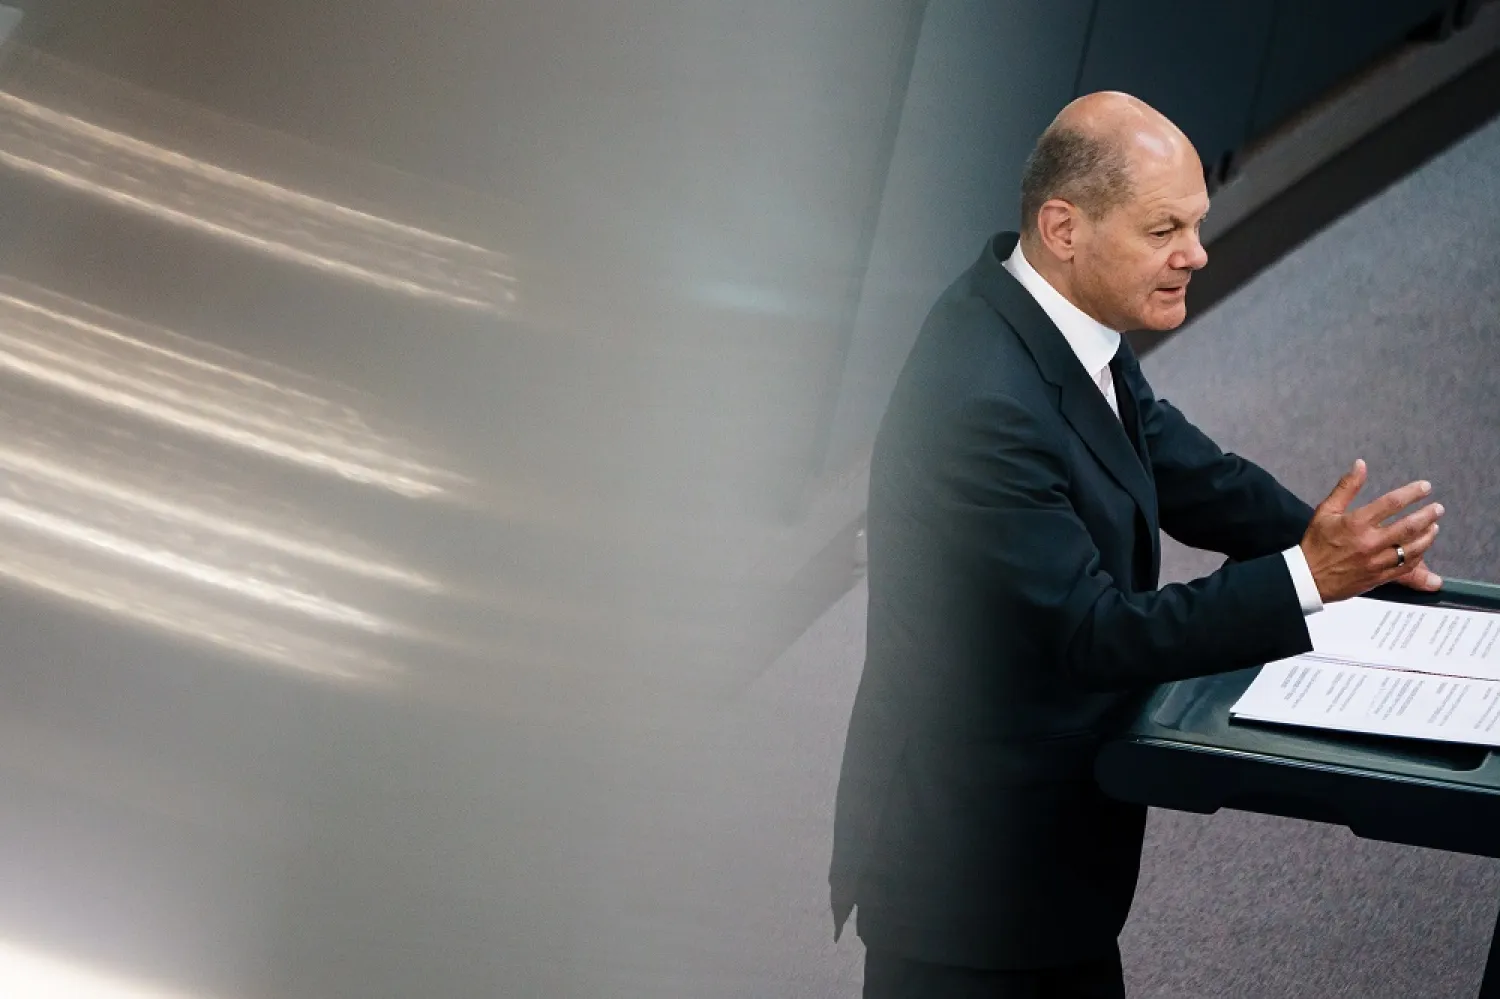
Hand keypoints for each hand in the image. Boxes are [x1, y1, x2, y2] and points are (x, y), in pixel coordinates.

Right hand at [1300, 459, 1443, 603]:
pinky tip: (1421, 549)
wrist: (1308, 579)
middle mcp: (1369, 543)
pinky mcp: (1379, 578)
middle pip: (1408, 526)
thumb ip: (1346, 487)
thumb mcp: (1326, 511)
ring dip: (1428, 537)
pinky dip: (1418, 558)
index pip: (1391, 503)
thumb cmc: (1316, 543)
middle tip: (1437, 509)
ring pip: (1412, 549)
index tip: (1425, 487)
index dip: (1412, 493)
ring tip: (1434, 527)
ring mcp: (1376, 562)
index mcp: (1356, 523)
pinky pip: (1406, 568)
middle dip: (1427, 515)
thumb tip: (1360, 465)